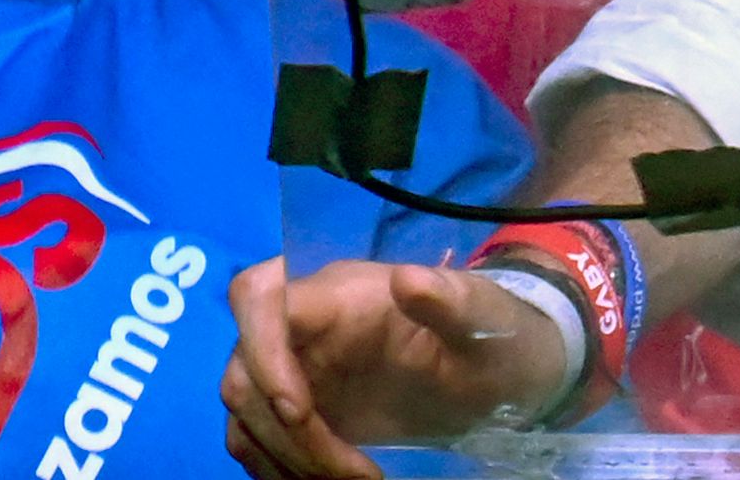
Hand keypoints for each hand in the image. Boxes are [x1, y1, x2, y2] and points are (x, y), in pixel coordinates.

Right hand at [223, 256, 572, 479]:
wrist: (495, 370)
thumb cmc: (486, 334)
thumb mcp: (481, 318)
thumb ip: (449, 298)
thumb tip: (408, 278)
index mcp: (340, 292)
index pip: (261, 296)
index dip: (261, 352)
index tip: (299, 411)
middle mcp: (304, 327)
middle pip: (244, 375)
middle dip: (287, 435)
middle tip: (351, 473)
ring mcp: (294, 369)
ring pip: (246, 418)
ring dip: (287, 461)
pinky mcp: (297, 409)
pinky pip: (257, 442)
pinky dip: (283, 471)